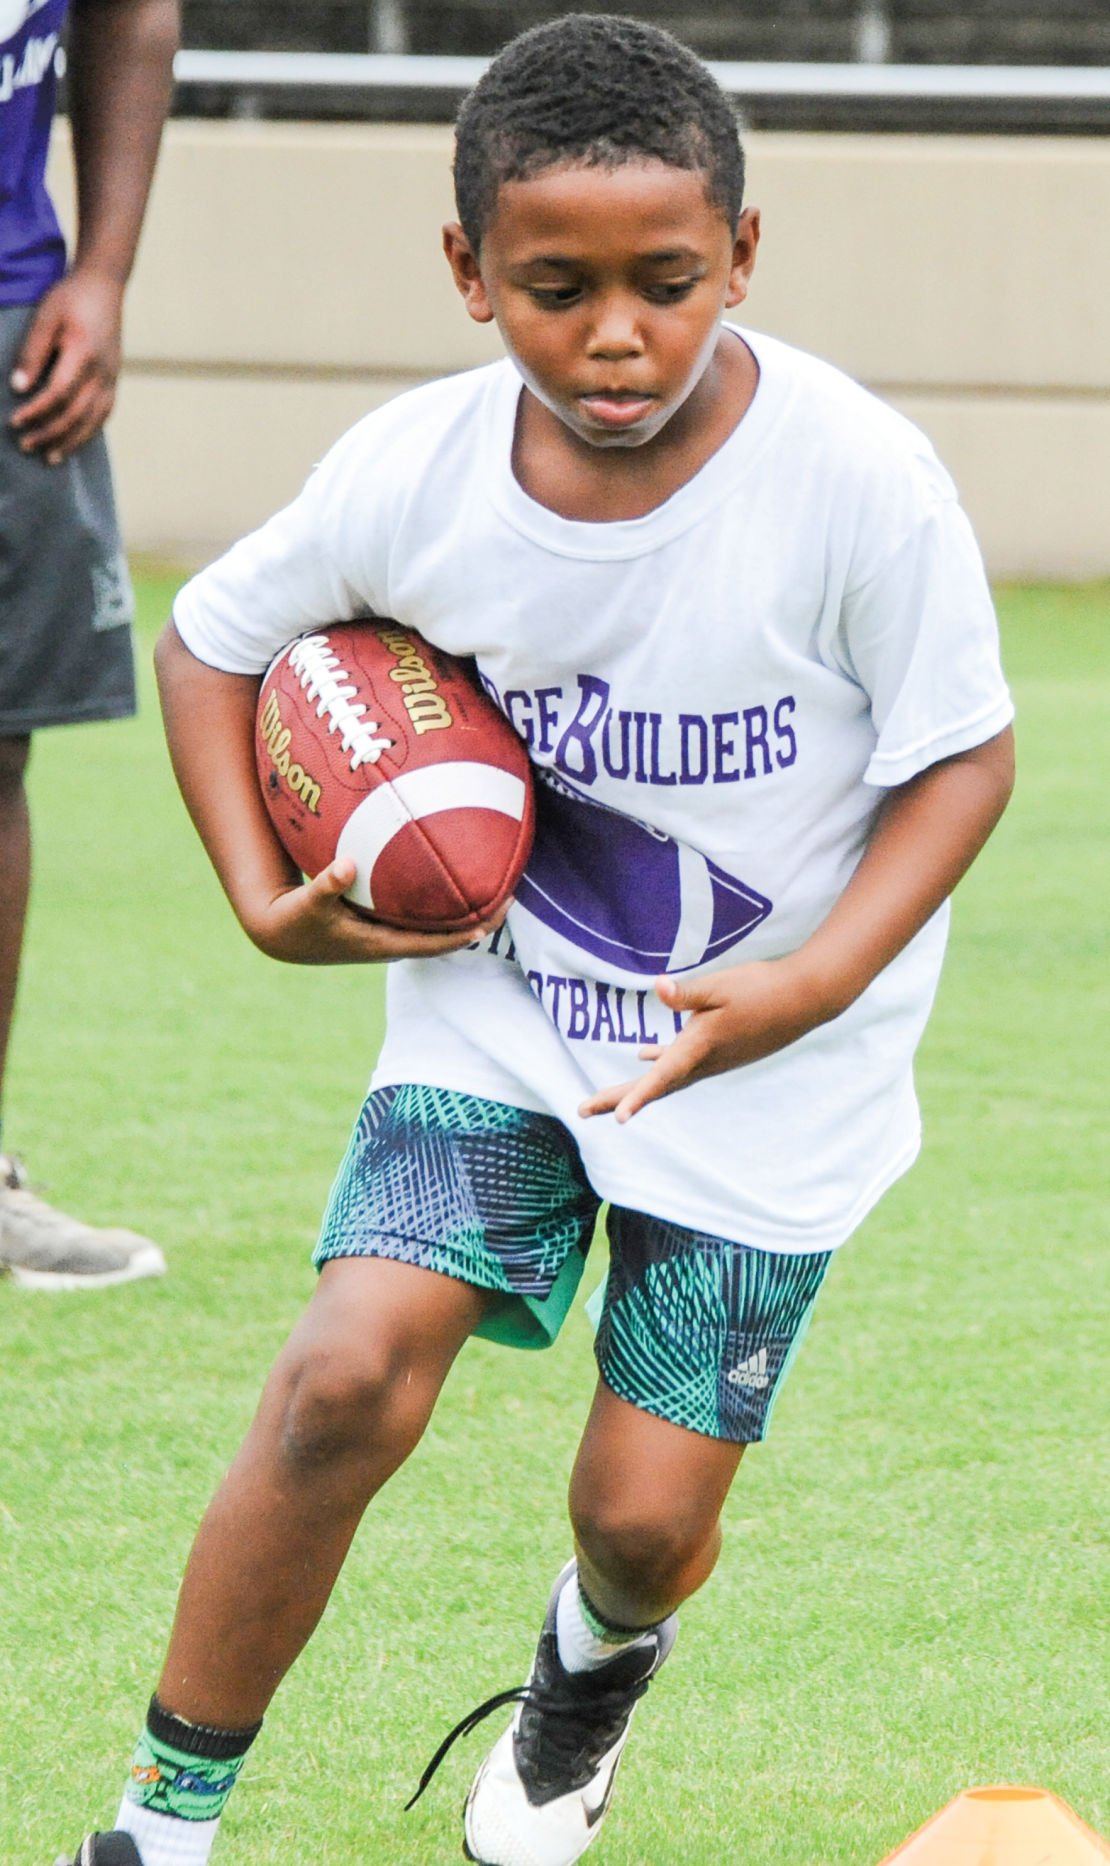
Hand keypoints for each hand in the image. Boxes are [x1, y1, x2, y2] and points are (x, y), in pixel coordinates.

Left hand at [8, 267, 124, 463]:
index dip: (37, 411)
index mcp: (84, 353)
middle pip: (76, 414)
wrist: (104, 286)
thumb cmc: (70, 297)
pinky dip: (88, 432)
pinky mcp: (114, 380)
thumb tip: (18, 387)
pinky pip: (104, 414)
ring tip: (50, 457)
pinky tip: (74, 441)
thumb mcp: (45, 316)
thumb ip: (32, 352)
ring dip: (71, 442)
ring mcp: (112, 378)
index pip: (59, 393)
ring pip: (93, 420)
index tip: (15, 421)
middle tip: (24, 444)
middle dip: (49, 433)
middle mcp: (102, 372)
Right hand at [244, 856, 500, 965]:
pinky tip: (457, 882)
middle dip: (479, 921)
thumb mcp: (308, 901)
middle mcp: (392, 944)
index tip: (494, 917)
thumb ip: (327, 884)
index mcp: (382, 945)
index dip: (467, 932)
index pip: (436, 943)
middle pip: (448, 937)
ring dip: (465, 913)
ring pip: (438, 927)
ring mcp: (390, 937)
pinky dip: (443, 905)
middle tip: (511, 896)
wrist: (280, 934)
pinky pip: (423, 917)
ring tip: (495, 888)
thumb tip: (347, 865)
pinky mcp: (383, 926)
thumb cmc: (295, 918)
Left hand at [579, 957, 830, 1123]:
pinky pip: (680, 1065)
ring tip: (605, 1100)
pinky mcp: (718, 1051)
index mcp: (700, 1048)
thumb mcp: (720, 986)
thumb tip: (657, 987)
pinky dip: (658, 1064)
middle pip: (654, 1087)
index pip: (662, 1078)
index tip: (617, 1119)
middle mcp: (703, 1062)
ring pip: (664, 1079)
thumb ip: (686, 993)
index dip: (637, 1097)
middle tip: (582, 1110)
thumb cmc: (761, 989)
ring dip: (634, 1088)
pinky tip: (643, 1055)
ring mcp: (712, 1060)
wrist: (803, 998)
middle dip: (617, 1098)